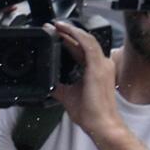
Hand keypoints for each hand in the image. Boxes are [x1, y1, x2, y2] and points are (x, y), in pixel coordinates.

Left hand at [49, 20, 122, 139]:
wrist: (101, 124)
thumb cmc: (90, 113)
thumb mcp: (68, 95)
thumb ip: (59, 86)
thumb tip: (47, 82)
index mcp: (95, 69)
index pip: (80, 49)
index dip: (67, 40)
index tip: (54, 34)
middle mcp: (101, 64)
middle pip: (83, 42)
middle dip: (67, 32)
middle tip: (52, 26)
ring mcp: (102, 64)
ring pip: (86, 39)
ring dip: (71, 30)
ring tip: (57, 25)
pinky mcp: (99, 67)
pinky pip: (88, 45)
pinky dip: (77, 36)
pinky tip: (66, 31)